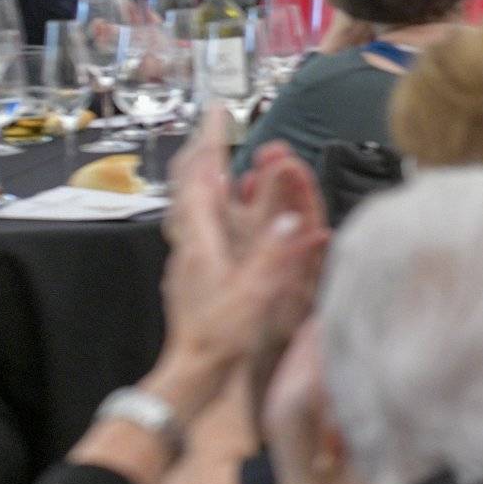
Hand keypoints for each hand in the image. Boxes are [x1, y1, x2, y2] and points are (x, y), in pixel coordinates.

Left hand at [159, 115, 326, 390]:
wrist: (192, 372)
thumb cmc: (221, 336)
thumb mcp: (255, 295)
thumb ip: (276, 255)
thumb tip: (295, 218)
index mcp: (200, 241)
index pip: (202, 179)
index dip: (212, 142)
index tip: (221, 111)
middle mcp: (188, 243)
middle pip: (188, 184)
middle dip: (203, 149)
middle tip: (217, 125)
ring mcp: (186, 258)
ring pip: (189, 202)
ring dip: (203, 175)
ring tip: (220, 157)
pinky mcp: (192, 272)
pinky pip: (196, 223)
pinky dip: (208, 201)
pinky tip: (221, 209)